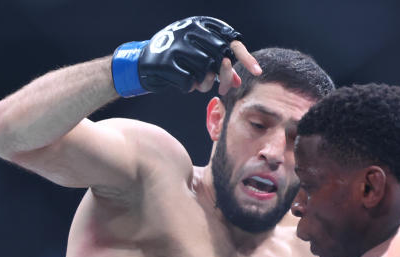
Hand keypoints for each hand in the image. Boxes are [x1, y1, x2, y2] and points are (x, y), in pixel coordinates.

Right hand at [113, 16, 261, 97]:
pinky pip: (189, 82)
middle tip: (221, 88)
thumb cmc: (174, 61)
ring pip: (205, 72)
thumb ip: (218, 66)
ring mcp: (178, 44)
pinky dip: (188, 87)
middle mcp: (190, 30)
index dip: (245, 57)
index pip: (230, 40)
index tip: (258, 72)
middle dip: (223, 77)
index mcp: (201, 25)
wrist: (141, 64)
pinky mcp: (167, 61)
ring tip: (196, 84)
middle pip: (220, 59)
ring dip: (203, 84)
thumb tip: (237, 81)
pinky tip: (182, 83)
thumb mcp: (197, 58)